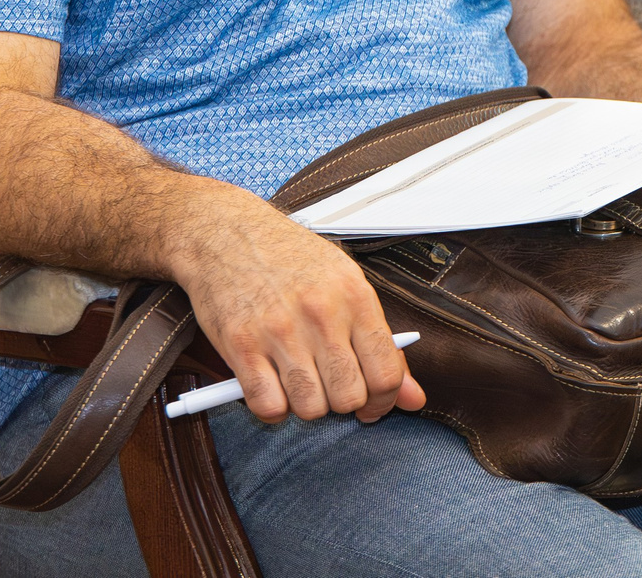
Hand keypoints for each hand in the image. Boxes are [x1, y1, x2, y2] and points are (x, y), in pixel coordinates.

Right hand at [172, 189, 425, 424]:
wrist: (226, 233)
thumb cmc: (290, 259)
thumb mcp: (346, 284)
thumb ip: (381, 344)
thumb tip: (414, 399)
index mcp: (356, 296)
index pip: (386, 373)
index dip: (384, 401)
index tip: (371, 406)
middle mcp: (321, 314)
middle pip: (349, 396)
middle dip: (342, 402)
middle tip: (329, 385)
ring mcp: (279, 331)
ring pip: (310, 408)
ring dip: (306, 405)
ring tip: (298, 380)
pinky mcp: (241, 345)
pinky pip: (268, 406)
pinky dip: (272, 408)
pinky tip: (271, 385)